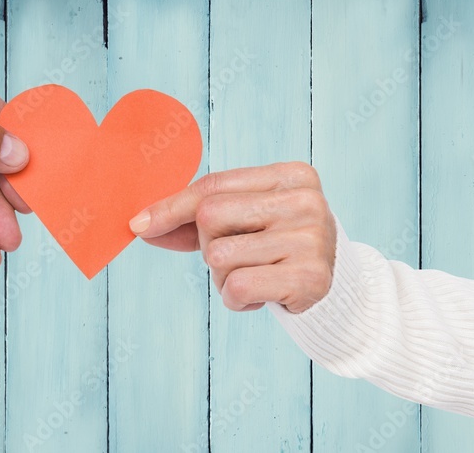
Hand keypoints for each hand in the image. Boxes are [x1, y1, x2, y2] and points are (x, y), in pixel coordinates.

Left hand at [129, 162, 336, 313]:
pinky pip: (238, 286)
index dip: (171, 207)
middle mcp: (304, 200)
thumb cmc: (275, 246)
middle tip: (239, 257)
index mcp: (290, 174)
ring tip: (255, 276)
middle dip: (209, 245)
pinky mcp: (311, 277)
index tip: (138, 225)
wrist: (334, 287)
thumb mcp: (243, 221)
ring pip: (220, 257)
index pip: (213, 186)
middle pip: (210, 217)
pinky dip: (237, 299)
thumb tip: (139, 225)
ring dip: (223, 278)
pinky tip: (261, 295)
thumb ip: (193, 218)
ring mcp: (311, 238)